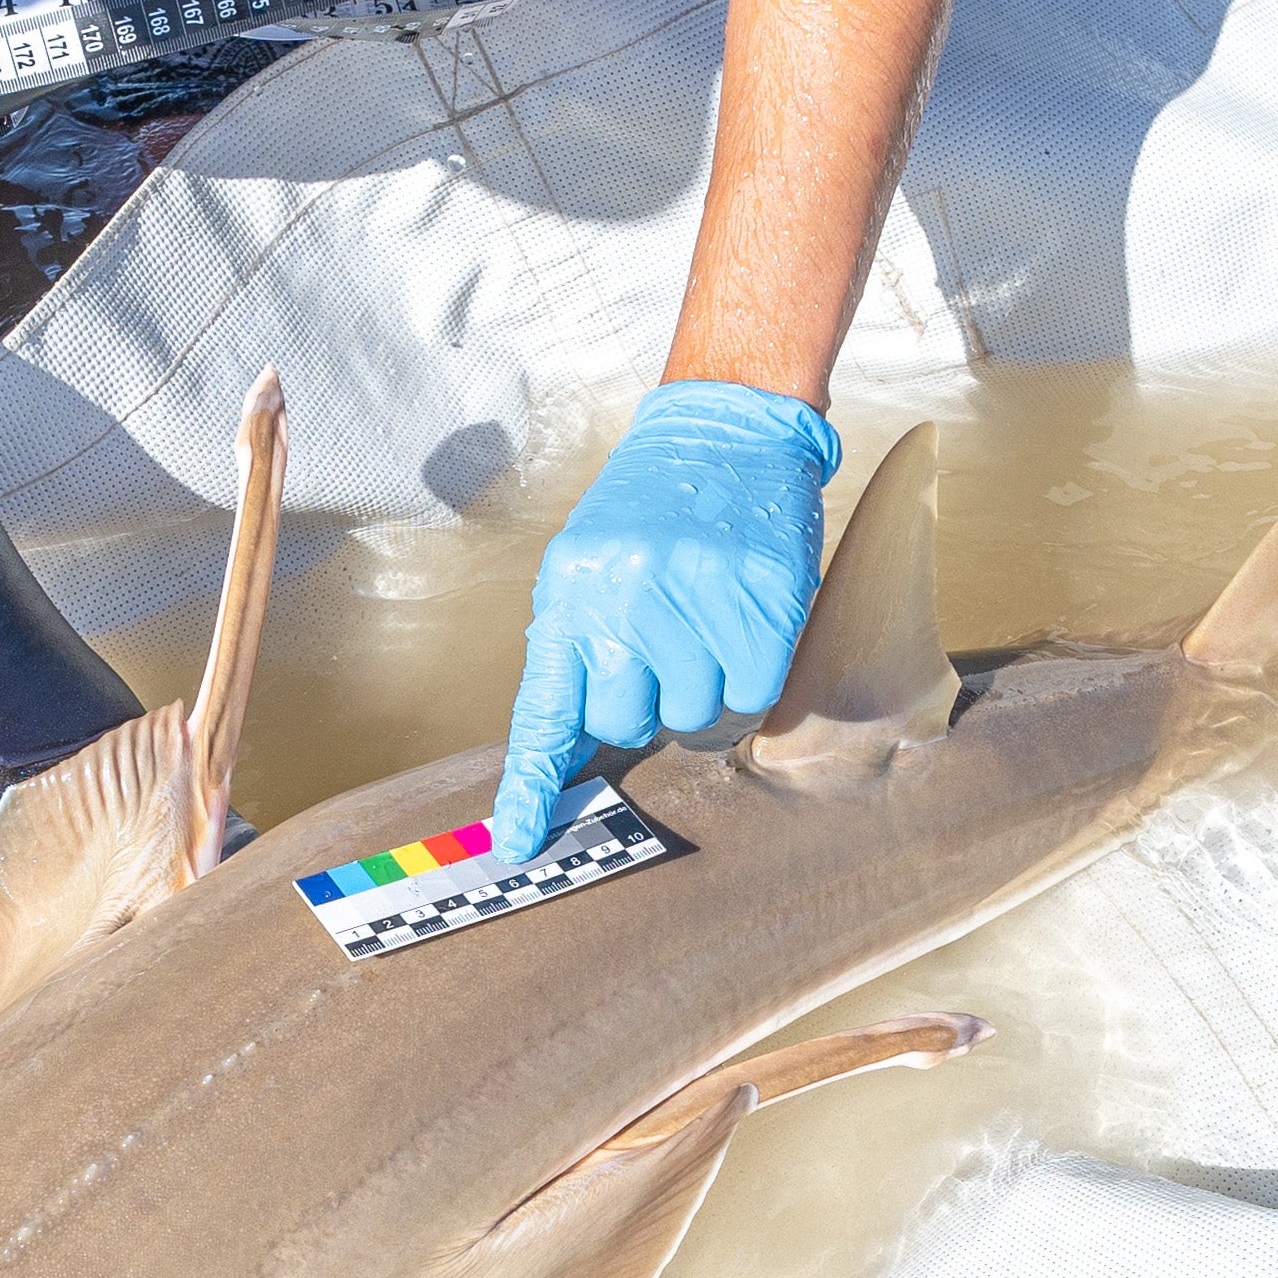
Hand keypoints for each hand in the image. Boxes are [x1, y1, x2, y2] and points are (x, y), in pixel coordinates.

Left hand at [492, 377, 839, 855]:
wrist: (724, 431)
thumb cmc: (651, 510)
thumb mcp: (589, 565)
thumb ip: (577, 647)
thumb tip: (573, 743)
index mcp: (570, 594)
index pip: (544, 713)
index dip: (530, 788)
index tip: (516, 846)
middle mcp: (626, 600)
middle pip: (628, 725)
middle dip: (645, 705)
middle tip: (662, 649)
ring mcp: (696, 602)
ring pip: (695, 718)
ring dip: (702, 690)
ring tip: (704, 626)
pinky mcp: (762, 603)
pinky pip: (752, 693)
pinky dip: (750, 675)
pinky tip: (742, 625)